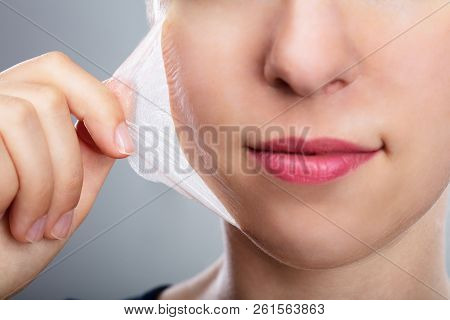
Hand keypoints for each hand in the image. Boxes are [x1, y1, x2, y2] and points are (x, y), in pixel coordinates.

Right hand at [0, 52, 133, 297]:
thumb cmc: (15, 246)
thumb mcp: (71, 189)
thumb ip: (94, 143)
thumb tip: (124, 90)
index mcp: (12, 112)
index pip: (57, 69)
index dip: (98, 102)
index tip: (122, 147)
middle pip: (49, 95)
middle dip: (72, 163)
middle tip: (66, 210)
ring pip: (27, 118)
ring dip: (50, 186)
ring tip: (39, 224)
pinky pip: (5, 154)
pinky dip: (26, 198)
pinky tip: (17, 224)